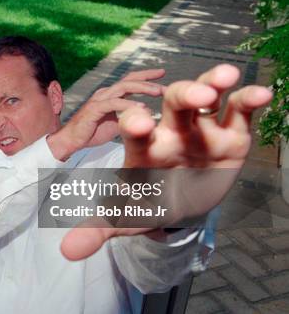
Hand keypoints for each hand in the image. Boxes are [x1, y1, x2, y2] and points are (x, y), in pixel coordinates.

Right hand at [48, 69, 165, 160]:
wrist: (71, 140)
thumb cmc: (92, 132)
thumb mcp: (116, 123)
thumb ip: (128, 116)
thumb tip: (146, 113)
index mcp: (110, 95)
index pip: (129, 80)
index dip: (145, 76)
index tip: (162, 74)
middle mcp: (105, 93)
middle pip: (129, 80)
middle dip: (147, 78)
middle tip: (163, 79)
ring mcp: (99, 100)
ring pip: (123, 87)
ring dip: (142, 88)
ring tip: (157, 91)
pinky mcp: (95, 109)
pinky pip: (114, 103)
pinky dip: (128, 104)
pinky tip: (141, 107)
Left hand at [60, 64, 272, 259]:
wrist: (178, 201)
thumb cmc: (148, 203)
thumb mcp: (125, 217)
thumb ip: (99, 229)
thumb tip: (68, 252)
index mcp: (143, 147)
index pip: (136, 130)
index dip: (135, 124)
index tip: (135, 122)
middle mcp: (172, 131)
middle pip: (175, 104)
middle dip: (184, 95)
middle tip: (197, 95)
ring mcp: (201, 129)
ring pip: (207, 98)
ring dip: (215, 85)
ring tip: (227, 78)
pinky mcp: (231, 134)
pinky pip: (239, 112)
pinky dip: (249, 101)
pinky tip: (261, 93)